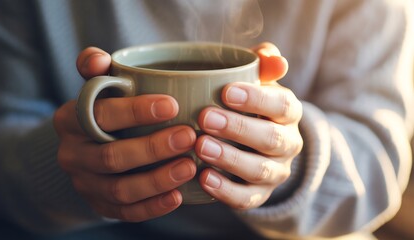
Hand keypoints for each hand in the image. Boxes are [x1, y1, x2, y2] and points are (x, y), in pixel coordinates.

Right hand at [53, 47, 196, 221]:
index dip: (135, 111)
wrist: (87, 148)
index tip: (172, 105)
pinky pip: (125, 212)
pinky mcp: (100, 205)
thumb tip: (99, 59)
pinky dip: (152, 207)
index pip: (100, 115)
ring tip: (190, 167)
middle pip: (111, 156)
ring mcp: (85, 183)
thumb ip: (96, 70)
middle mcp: (72, 154)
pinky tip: (178, 196)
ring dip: (157, 180)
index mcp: (70, 120)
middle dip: (152, 148)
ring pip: (120, 189)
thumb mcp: (97, 87)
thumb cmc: (105, 111)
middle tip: (188, 136)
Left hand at [195, 42, 302, 208]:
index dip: (257, 100)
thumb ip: (262, 66)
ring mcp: (275, 172)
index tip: (226, 92)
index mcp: (288, 113)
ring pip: (259, 170)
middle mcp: (288, 144)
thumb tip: (271, 55)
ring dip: (230, 159)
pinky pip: (246, 198)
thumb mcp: (257, 82)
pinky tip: (204, 178)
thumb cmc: (248, 106)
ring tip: (201, 148)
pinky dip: (226, 191)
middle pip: (272, 139)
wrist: (254, 145)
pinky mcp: (259, 195)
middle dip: (239, 128)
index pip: (283, 106)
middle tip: (205, 118)